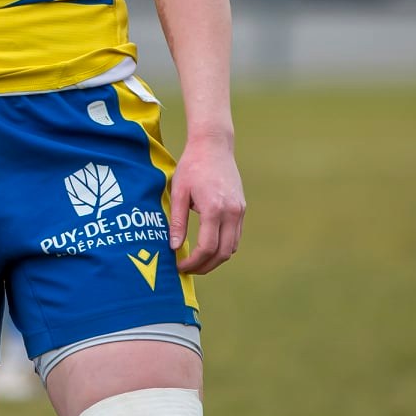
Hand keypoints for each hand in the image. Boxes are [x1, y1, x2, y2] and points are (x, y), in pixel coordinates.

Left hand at [170, 132, 244, 274]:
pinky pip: (235, 236)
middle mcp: (231, 212)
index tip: (180, 267)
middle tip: (188, 269)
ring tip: (196, 261)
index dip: (193, 262)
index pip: (207, 247)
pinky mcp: (242, 208)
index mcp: (214, 208)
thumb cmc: (192, 166)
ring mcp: (240, 211)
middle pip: (223, 253)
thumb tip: (174, 247)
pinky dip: (223, 247)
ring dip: (216, 259)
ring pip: (232, 247)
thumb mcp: (179, 191)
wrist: (213, 146)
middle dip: (205, 266)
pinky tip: (208, 246)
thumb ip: (177, 221)